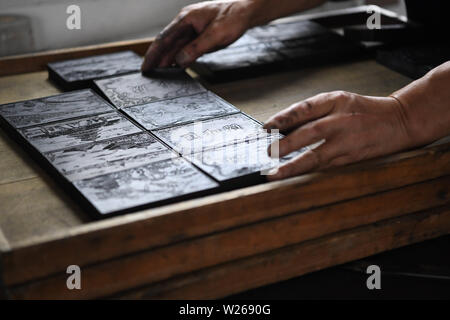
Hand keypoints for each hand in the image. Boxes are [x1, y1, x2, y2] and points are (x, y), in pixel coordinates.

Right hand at [141, 0, 258, 71]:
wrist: (246, 10)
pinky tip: (175, 65)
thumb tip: (179, 61)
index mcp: (186, 19)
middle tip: (149, 74)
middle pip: (167, 43)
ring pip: (175, 46)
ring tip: (159, 73)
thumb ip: (196, 48)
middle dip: (157, 58)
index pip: (164, 38)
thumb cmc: (233, 17)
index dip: (153, 54)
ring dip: (167, 59)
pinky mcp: (199, 35)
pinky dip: (178, 57)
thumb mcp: (216, 35)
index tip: (146, 66)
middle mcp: (186, 23)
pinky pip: (185, 47)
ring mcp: (192, 29)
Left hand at [264, 91, 415, 180]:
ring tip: (275, 174)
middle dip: (287, 144)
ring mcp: (347, 142)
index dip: (284, 118)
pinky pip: (325, 166)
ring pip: (317, 156)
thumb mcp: (338, 101)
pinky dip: (307, 172)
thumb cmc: (362, 110)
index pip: (305, 108)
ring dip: (294, 166)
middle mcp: (341, 121)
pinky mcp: (351, 159)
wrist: (398, 121)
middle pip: (311, 132)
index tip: (266, 128)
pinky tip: (292, 177)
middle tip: (268, 152)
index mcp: (335, 102)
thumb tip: (281, 127)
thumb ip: (312, 112)